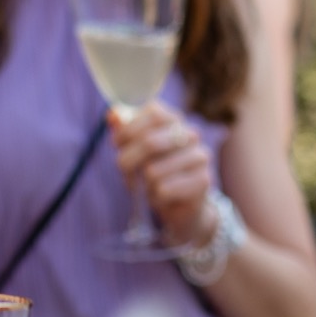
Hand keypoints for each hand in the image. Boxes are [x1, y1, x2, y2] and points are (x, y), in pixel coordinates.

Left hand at [109, 101, 218, 245]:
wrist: (181, 203)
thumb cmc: (155, 168)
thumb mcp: (135, 148)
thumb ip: (124, 129)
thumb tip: (112, 115)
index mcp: (174, 119)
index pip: (153, 113)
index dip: (129, 129)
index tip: (116, 144)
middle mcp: (191, 134)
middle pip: (150, 142)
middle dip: (127, 160)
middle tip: (124, 171)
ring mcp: (200, 156)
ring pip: (153, 171)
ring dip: (143, 183)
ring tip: (149, 185)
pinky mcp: (203, 180)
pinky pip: (164, 189)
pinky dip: (155, 196)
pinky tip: (162, 196)